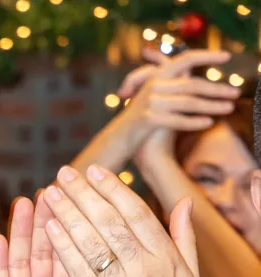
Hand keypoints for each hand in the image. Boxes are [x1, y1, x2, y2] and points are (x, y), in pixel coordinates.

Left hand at [42, 164, 220, 276]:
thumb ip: (184, 238)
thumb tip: (183, 203)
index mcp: (165, 256)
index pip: (135, 213)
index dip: (113, 191)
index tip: (96, 173)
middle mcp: (143, 266)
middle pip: (110, 221)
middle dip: (86, 194)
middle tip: (65, 174)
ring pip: (93, 241)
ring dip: (70, 213)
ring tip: (52, 193)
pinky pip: (79, 272)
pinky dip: (64, 248)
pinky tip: (50, 229)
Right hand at [116, 49, 236, 152]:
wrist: (119, 142)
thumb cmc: (143, 123)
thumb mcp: (158, 99)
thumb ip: (174, 86)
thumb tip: (197, 81)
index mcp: (157, 76)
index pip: (185, 59)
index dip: (207, 56)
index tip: (226, 58)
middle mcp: (154, 86)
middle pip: (192, 84)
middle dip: (216, 88)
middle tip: (235, 92)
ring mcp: (150, 102)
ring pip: (188, 102)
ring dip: (212, 105)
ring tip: (229, 108)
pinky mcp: (148, 120)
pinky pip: (177, 120)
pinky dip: (194, 122)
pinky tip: (208, 123)